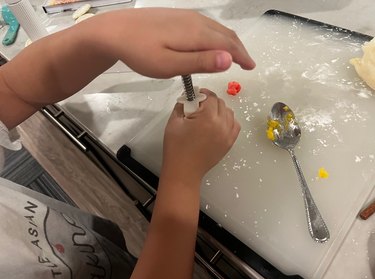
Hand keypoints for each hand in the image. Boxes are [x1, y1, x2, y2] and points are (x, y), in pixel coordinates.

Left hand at [83, 8, 255, 77]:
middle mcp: (196, 21)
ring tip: (233, 56)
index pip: (228, 44)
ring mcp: (187, 17)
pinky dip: (217, 37)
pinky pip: (206, 26)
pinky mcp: (178, 17)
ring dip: (229, 42)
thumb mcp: (169, 64)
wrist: (115, 30)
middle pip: (225, 34)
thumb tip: (229, 59)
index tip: (251, 67)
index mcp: (197, 34)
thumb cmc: (141, 52)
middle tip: (246, 63)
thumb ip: (199, 62)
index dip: (242, 56)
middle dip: (239, 49)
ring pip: (216, 29)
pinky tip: (211, 44)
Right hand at [161, 88, 240, 181]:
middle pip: (220, 103)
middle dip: (209, 102)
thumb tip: (187, 97)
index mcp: (208, 118)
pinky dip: (227, 121)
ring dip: (219, 110)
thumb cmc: (177, 149)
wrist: (184, 171)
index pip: (210, 97)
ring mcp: (227, 134)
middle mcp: (221, 125)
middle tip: (198, 106)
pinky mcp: (229, 142)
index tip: (196, 95)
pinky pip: (234, 125)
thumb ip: (182, 105)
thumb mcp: (174, 122)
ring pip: (229, 112)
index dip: (202, 93)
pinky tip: (217, 123)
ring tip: (207, 116)